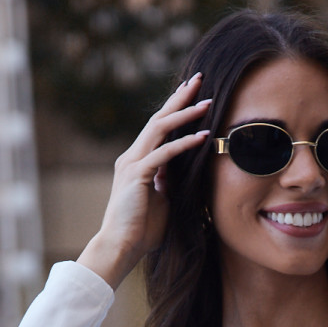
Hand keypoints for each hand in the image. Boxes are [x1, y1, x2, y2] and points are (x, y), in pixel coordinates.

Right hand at [77, 74, 210, 288]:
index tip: (193, 93)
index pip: (159, 128)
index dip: (175, 109)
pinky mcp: (137, 175)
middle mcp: (132, 157)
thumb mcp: (162, 200)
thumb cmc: (141, 230)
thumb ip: (169, 182)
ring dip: (185, 114)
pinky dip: (184, 143)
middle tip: (199, 79)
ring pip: (161, 129)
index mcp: (137, 161)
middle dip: (180, 98)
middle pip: (159, 119)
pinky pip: (164, 153)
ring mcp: (133, 164)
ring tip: (207, 101)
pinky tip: (202, 135)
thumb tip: (183, 172)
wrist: (120, 246)